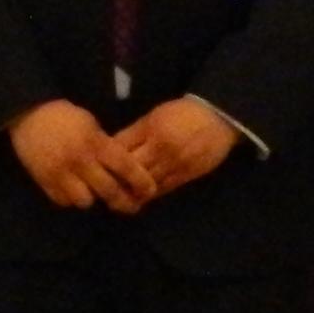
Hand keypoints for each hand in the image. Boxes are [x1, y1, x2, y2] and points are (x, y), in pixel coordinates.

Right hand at [10, 98, 153, 212]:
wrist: (28, 113)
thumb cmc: (65, 116)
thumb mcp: (91, 125)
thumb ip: (105, 146)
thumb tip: (122, 168)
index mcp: (96, 143)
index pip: (126, 167)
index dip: (141, 182)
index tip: (150, 191)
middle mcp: (81, 161)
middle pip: (109, 191)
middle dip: (123, 202)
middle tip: (131, 206)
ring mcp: (61, 173)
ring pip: (85, 201)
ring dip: (92, 198)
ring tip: (94, 193)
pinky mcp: (44, 181)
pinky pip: (64, 201)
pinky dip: (70, 198)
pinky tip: (73, 190)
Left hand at [112, 96, 242, 200]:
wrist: (218, 118)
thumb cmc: (183, 113)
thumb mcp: (155, 115)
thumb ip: (136, 132)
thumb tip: (113, 147)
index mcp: (150, 128)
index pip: (121, 147)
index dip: (106, 159)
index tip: (95, 167)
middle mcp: (160, 148)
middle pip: (131, 169)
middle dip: (116, 179)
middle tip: (102, 188)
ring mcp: (174, 163)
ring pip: (146, 183)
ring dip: (131, 192)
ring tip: (117, 199)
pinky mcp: (186, 175)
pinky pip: (163, 189)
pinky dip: (149, 195)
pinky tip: (140, 199)